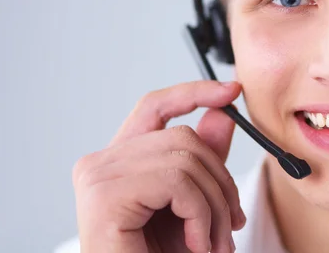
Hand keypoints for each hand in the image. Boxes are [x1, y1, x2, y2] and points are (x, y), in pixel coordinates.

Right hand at [72, 81, 245, 252]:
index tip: (230, 90)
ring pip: (185, 159)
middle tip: (231, 223)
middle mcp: (100, 163)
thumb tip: (223, 115)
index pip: (155, 106)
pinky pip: (177, 183)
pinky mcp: (104, 196)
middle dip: (221, 180)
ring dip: (215, 206)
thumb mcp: (192, 205)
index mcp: (120, 161)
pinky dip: (201, 215)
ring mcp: (97, 176)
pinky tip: (197, 243)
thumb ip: (204, 160)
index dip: (193, 92)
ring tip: (214, 242)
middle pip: (182, 137)